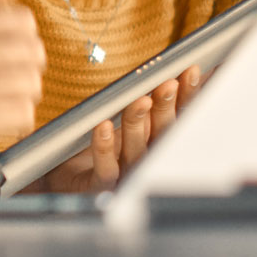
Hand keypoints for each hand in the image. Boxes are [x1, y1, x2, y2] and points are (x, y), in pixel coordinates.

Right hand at [0, 0, 46, 176]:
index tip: (7, 52)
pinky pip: (23, 114)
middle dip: (28, 68)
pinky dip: (17, 120)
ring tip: (2, 99)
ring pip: (32, 84)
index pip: (24, 21)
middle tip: (8, 79)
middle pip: (33, 52)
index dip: (23, 38)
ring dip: (23, 95)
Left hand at [36, 66, 202, 192]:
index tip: (192, 71)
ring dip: (138, 122)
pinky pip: (105, 167)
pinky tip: (102, 126)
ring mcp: (124, 176)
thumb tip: (168, 70)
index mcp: (155, 143)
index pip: (176, 118)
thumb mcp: (125, 123)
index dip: (186, 96)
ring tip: (142, 100)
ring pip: (135, 149)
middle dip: (167, 107)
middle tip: (169, 84)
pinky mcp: (99, 186)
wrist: (64, 182)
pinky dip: (104, 146)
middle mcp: (144, 161)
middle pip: (161, 134)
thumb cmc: (98, 148)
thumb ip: (145, 102)